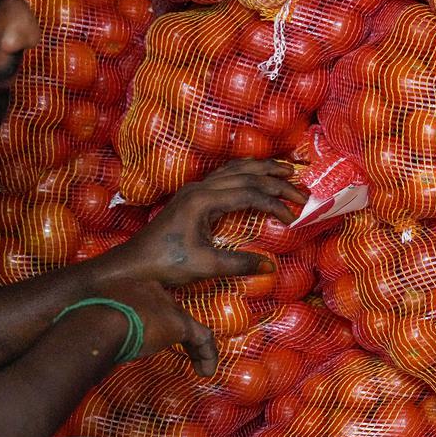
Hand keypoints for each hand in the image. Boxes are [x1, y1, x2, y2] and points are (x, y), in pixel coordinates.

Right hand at [101, 278, 218, 376]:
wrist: (99, 322)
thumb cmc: (86, 324)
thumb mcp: (90, 322)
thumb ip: (98, 330)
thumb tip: (93, 350)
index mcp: (128, 288)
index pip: (147, 301)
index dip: (151, 318)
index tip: (148, 333)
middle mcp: (151, 291)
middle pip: (170, 311)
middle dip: (174, 329)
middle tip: (174, 346)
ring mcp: (167, 306)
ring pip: (189, 325)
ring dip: (195, 346)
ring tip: (199, 364)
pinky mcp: (179, 324)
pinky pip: (202, 339)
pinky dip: (206, 355)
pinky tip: (206, 372)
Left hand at [107, 159, 306, 286]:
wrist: (133, 265)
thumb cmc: (165, 264)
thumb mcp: (205, 265)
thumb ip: (239, 263)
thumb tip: (271, 266)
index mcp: (203, 200)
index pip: (249, 193)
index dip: (275, 203)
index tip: (294, 218)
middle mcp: (199, 189)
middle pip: (245, 175)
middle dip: (276, 181)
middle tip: (303, 190)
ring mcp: (194, 190)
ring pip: (234, 170)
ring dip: (262, 169)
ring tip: (287, 171)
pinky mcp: (191, 197)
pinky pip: (224, 176)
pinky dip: (245, 172)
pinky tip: (254, 174)